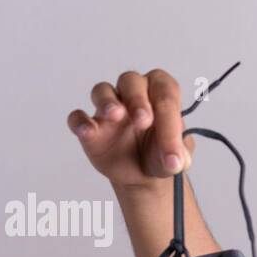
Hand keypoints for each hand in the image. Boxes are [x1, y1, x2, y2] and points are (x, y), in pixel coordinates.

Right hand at [65, 68, 194, 189]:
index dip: (169, 117)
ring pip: (102, 91)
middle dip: (137, 98)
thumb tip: (174, 161)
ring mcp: (108, 108)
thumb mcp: (176, 159)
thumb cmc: (160, 155)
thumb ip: (178, 156)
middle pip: (131, 81)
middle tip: (143, 120)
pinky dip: (80, 122)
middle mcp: (133, 94)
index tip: (171, 148)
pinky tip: (88, 131)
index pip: (165, 94)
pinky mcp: (91, 127)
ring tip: (115, 115)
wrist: (141, 175)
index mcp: (160, 95)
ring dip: (107, 101)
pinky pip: (78, 117)